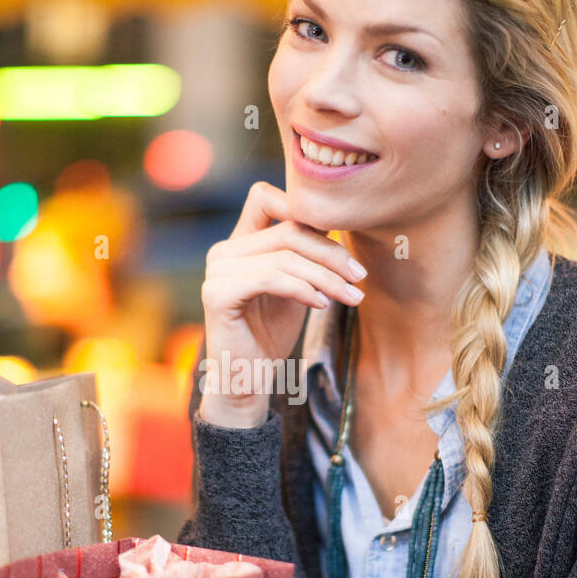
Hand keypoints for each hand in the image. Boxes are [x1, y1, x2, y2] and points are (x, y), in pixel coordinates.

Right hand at [198, 181, 365, 425]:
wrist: (247, 379)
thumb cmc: (271, 334)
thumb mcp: (296, 286)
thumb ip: (305, 254)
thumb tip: (340, 225)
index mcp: (239, 243)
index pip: (266, 197)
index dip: (303, 208)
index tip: (342, 239)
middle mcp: (223, 251)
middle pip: (288, 230)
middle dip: (331, 253)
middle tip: (359, 276)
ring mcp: (217, 271)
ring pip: (285, 256)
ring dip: (326, 277)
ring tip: (351, 296)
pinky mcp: (217, 294)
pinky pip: (270, 278)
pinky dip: (303, 289)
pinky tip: (321, 305)